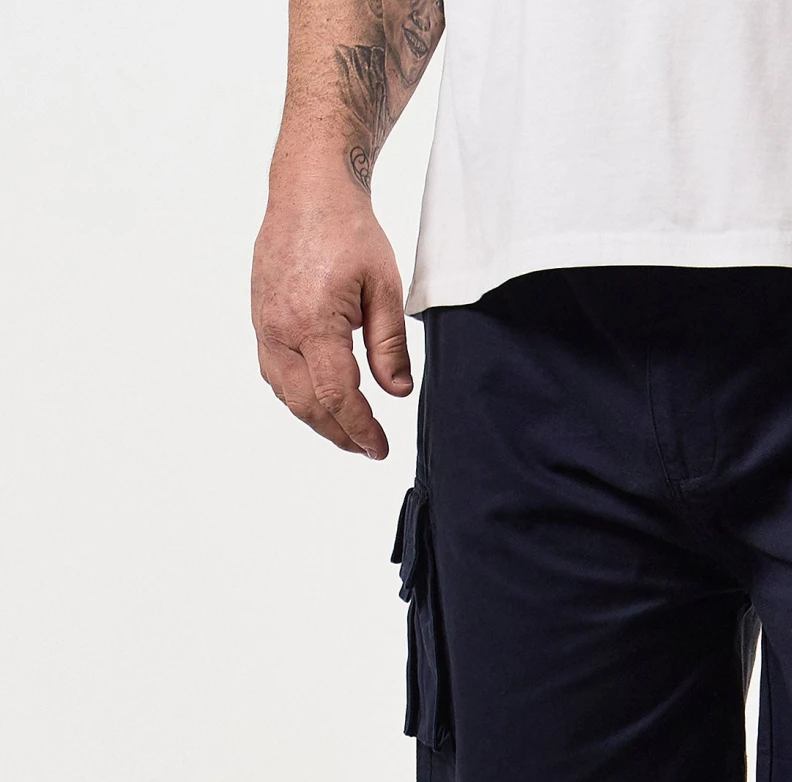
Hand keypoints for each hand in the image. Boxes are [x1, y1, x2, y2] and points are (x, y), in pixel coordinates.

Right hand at [251, 182, 411, 458]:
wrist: (308, 190)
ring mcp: (264, 324)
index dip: (359, 428)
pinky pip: (274, 370)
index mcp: (314, 321)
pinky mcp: (260, 318)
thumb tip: (397, 393)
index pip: (336, 394)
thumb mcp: (385, 288)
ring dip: (316, 418)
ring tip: (348, 432)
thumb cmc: (348, 231)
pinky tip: (320, 400)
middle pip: (305, 403)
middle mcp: (280, 327)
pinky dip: (297, 394)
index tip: (379, 448)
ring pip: (285, 392)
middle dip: (338, 433)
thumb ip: (390, 345)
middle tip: (368, 448)